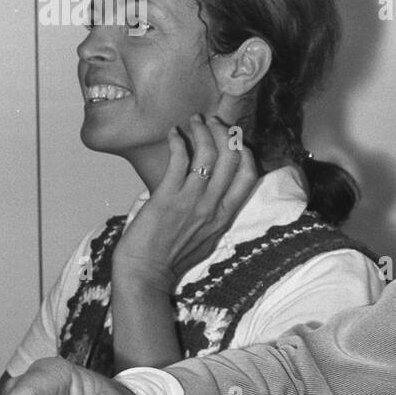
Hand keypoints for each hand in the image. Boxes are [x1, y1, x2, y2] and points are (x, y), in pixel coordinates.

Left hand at [113, 114, 258, 291]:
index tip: (233, 138)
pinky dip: (178, 142)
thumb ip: (215, 212)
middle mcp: (213, 206)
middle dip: (224, 132)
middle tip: (212, 121)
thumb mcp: (207, 236)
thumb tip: (214, 189)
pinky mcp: (167, 198)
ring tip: (194, 121)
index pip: (249, 175)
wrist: (146, 273)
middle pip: (231, 158)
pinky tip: (173, 133)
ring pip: (208, 154)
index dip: (245, 151)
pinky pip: (179, 161)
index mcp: (225, 215)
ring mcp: (191, 201)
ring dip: (202, 131)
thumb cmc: (172, 257)